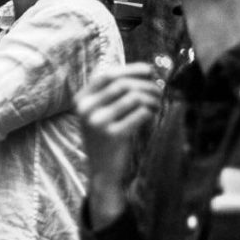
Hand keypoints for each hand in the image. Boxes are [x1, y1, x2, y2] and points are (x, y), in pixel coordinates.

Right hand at [75, 62, 163, 226]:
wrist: (102, 171)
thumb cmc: (106, 137)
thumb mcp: (99, 113)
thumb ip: (112, 91)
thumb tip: (144, 69)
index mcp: (81, 100)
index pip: (106, 75)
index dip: (130, 69)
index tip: (149, 70)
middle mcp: (86, 110)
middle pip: (122, 85)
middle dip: (145, 85)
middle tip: (158, 90)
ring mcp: (98, 123)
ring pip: (133, 97)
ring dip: (151, 98)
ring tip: (157, 102)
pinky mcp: (113, 135)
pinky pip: (140, 113)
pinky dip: (150, 111)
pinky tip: (153, 114)